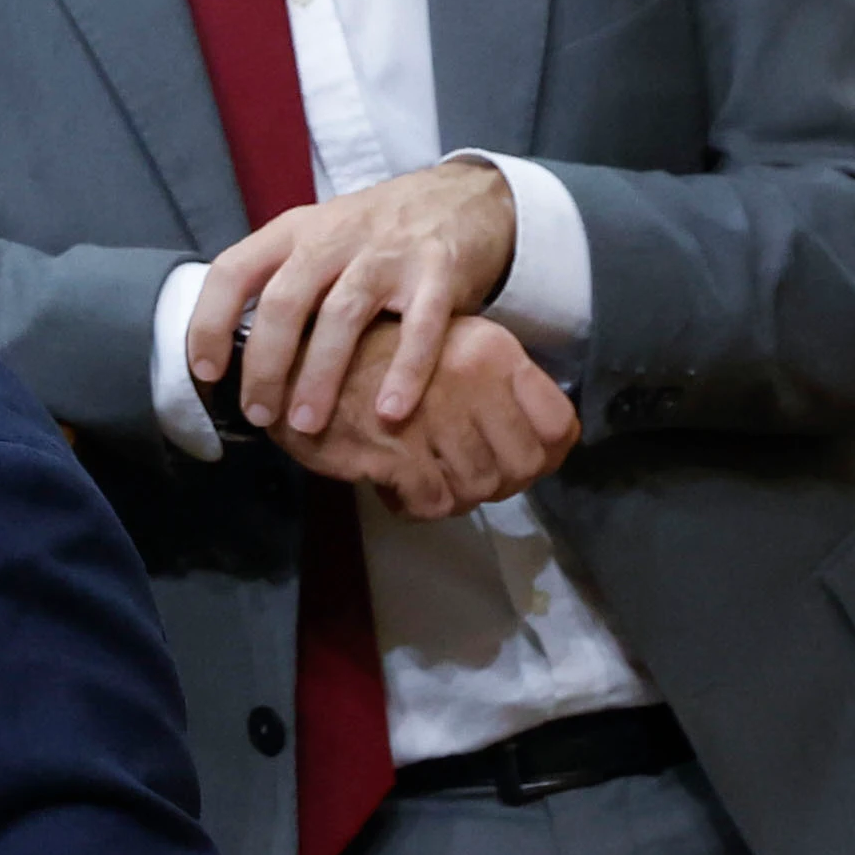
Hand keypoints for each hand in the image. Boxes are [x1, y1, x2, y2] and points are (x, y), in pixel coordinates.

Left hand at [188, 158, 515, 439]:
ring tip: (308, 425)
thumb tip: (233, 353)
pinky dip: (404, 371)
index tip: (207, 372)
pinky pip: (419, 327)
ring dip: (320, 376)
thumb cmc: (377, 232)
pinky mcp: (439, 272)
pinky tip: (389, 411)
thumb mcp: (319, 237)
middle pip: (284, 303)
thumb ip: (281, 281)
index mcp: (293, 232)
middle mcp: (334, 238)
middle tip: (260, 415)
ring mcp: (388, 253)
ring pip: (342, 316)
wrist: (466, 196)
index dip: (209, 322)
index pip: (232, 271)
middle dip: (265, 366)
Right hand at [268, 312, 575, 519]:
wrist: (294, 353)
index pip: (560, 425)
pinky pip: (432, 500)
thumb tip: (540, 444)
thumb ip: (496, 388)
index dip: (545, 456)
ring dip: (455, 497)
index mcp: (494, 352)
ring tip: (426, 483)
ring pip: (478, 487)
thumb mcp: (448, 349)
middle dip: (499, 484)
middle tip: (466, 480)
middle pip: (523, 465)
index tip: (517, 464)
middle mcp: (472, 380)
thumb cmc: (374, 356)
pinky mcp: (393, 448)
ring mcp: (433, 415)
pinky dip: (415, 505)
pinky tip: (394, 488)